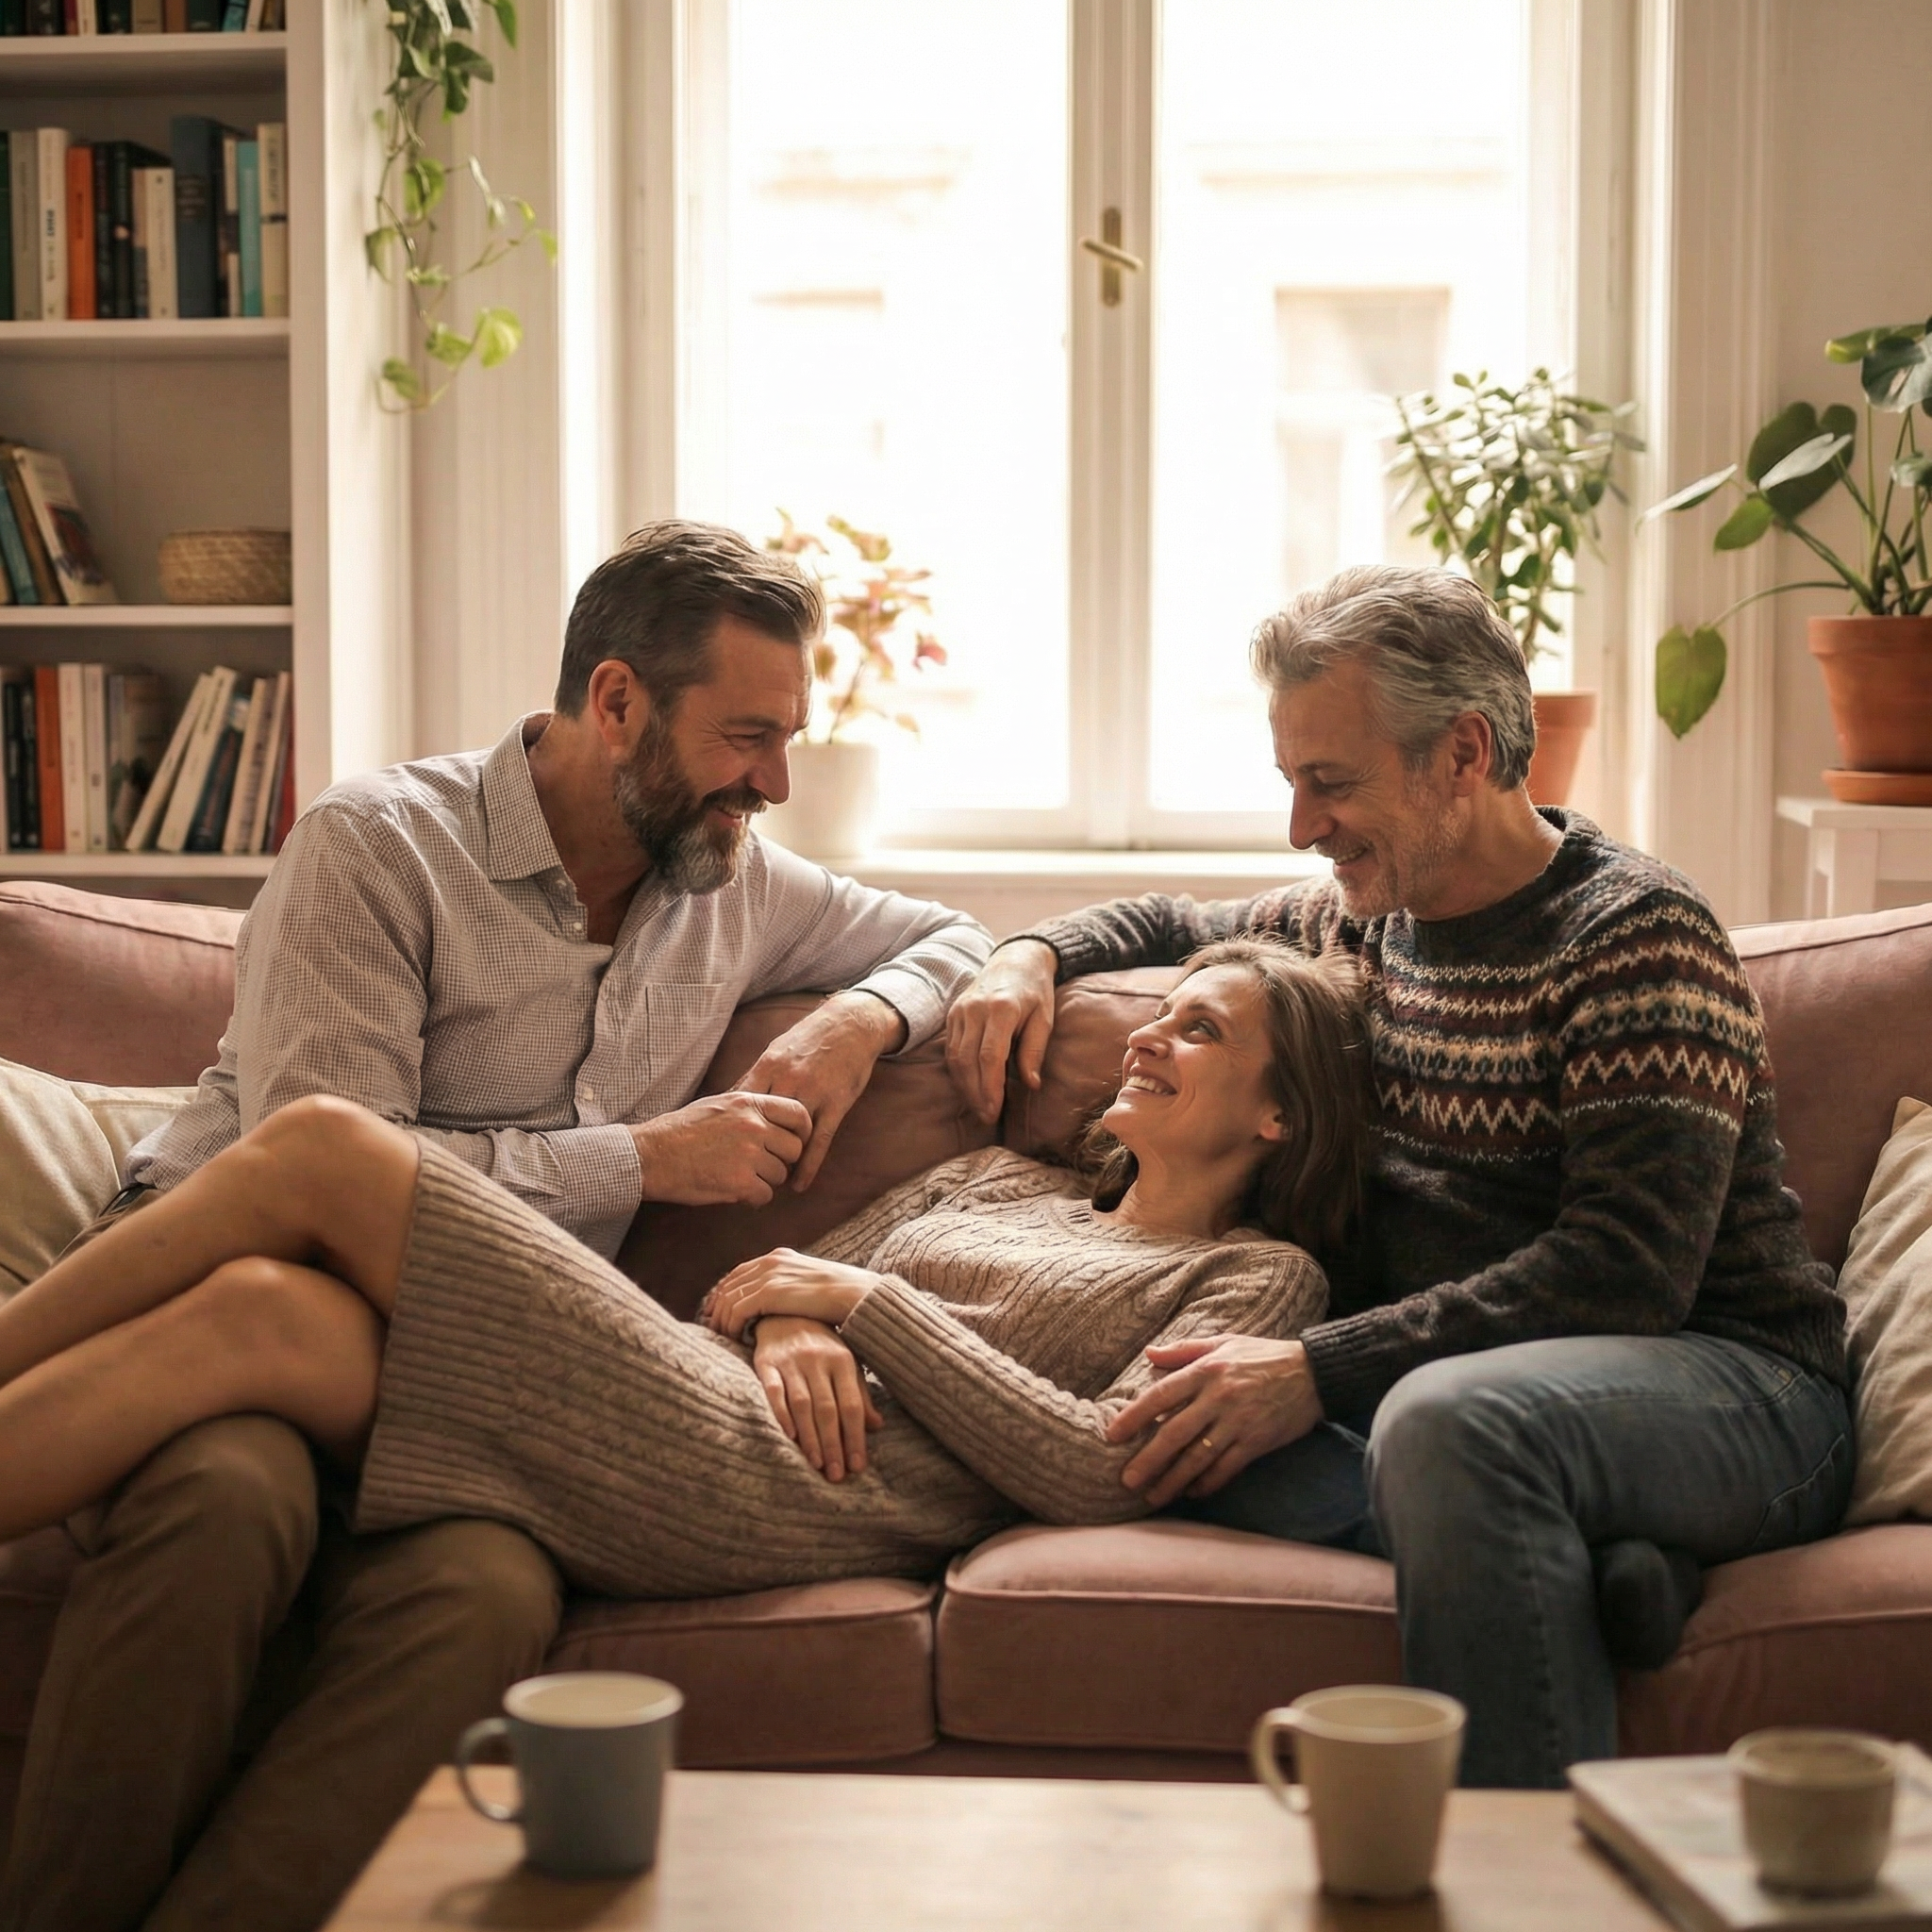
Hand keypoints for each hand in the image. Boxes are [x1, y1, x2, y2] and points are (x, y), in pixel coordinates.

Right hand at [631, 1092, 812, 1206]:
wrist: (651, 1155)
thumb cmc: (680, 1130)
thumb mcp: (719, 1104)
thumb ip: (749, 1109)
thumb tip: (775, 1117)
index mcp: (749, 1103)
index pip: (798, 1113)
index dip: (802, 1131)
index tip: (795, 1142)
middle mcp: (753, 1126)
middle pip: (795, 1148)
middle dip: (783, 1160)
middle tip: (763, 1166)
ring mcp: (748, 1154)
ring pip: (780, 1174)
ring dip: (765, 1180)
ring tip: (740, 1177)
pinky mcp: (740, 1183)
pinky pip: (765, 1195)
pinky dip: (753, 1198)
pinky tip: (735, 1192)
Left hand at [701, 1247, 881, 1337]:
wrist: (857, 1296)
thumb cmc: (843, 1296)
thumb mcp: (812, 1284)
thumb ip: (792, 1287)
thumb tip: (782, 1303)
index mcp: (780, 1257)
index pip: (740, 1273)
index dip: (725, 1292)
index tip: (719, 1311)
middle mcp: (770, 1262)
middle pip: (729, 1284)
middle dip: (717, 1307)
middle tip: (713, 1328)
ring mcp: (769, 1275)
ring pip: (729, 1299)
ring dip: (722, 1320)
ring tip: (722, 1339)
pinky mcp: (769, 1293)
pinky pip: (737, 1311)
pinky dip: (731, 1326)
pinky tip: (735, 1339)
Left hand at [733, 991, 904, 1192]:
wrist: (851, 1025)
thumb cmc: (809, 1039)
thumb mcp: (777, 1051)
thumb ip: (756, 1077)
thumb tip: (728, 1098)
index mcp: (768, 1066)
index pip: (739, 1103)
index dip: (728, 1128)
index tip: (718, 1148)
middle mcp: (788, 1080)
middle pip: (762, 1124)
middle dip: (749, 1149)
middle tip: (738, 1172)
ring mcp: (813, 1093)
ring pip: (789, 1136)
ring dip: (778, 1161)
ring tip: (767, 1182)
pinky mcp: (836, 1104)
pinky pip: (819, 1142)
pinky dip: (808, 1166)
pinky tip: (799, 1185)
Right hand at [747, 1316, 881, 1481]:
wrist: (784, 1312)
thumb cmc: (821, 1345)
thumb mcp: (846, 1363)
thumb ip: (859, 1394)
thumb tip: (877, 1426)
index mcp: (843, 1360)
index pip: (852, 1405)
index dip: (856, 1437)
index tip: (858, 1466)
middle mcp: (818, 1359)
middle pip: (828, 1409)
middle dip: (834, 1444)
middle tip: (837, 1474)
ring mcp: (791, 1360)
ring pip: (803, 1404)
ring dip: (810, 1437)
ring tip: (816, 1464)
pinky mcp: (766, 1362)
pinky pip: (773, 1391)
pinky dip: (781, 1414)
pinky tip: (788, 1436)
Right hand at [944, 939, 1058, 1124]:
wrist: (1015, 959)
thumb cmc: (1035, 991)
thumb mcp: (1044, 1019)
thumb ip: (1034, 1051)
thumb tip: (1031, 1085)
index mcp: (1001, 1009)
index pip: (989, 1056)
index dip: (990, 1087)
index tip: (995, 1110)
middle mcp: (975, 1009)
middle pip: (968, 1060)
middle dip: (976, 1093)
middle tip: (987, 1116)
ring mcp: (960, 1010)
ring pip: (955, 1057)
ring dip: (965, 1086)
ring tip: (979, 1107)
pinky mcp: (953, 1013)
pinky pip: (951, 1048)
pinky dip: (958, 1071)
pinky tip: (969, 1086)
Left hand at [1105, 1337, 1323, 1507]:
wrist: (1314, 1372)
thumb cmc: (1264, 1355)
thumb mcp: (1224, 1342)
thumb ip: (1184, 1350)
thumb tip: (1148, 1354)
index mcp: (1206, 1370)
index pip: (1160, 1395)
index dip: (1133, 1416)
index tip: (1112, 1436)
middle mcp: (1219, 1398)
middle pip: (1174, 1433)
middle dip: (1148, 1459)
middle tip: (1126, 1480)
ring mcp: (1238, 1422)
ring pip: (1198, 1458)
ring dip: (1172, 1480)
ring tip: (1152, 1497)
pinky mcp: (1257, 1442)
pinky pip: (1226, 1469)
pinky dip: (1207, 1484)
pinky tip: (1191, 1493)